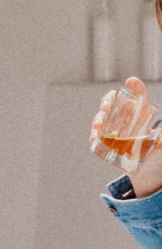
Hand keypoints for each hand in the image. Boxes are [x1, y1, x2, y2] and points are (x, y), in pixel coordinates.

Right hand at [90, 77, 161, 197]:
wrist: (144, 166)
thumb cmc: (154, 150)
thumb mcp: (160, 145)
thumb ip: (161, 142)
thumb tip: (161, 142)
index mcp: (141, 109)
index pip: (138, 92)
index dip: (134, 85)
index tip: (129, 82)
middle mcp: (125, 113)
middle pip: (114, 100)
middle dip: (107, 101)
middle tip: (105, 108)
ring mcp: (113, 125)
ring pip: (102, 115)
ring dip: (98, 119)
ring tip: (97, 127)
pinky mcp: (105, 137)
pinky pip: (97, 133)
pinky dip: (94, 135)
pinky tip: (93, 139)